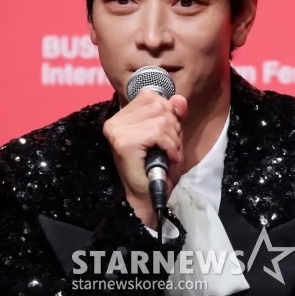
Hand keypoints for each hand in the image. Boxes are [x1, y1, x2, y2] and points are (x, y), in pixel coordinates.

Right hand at [103, 89, 187, 227]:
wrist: (148, 198)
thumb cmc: (156, 168)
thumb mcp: (169, 134)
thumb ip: (173, 114)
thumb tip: (179, 99)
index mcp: (121, 116)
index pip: (151, 96)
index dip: (168, 113)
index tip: (168, 134)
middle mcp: (115, 121)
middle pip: (159, 105)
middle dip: (173, 126)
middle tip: (170, 146)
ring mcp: (118, 131)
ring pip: (161, 118)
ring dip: (173, 138)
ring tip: (168, 152)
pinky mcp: (124, 142)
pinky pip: (158, 131)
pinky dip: (170, 145)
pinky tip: (168, 157)